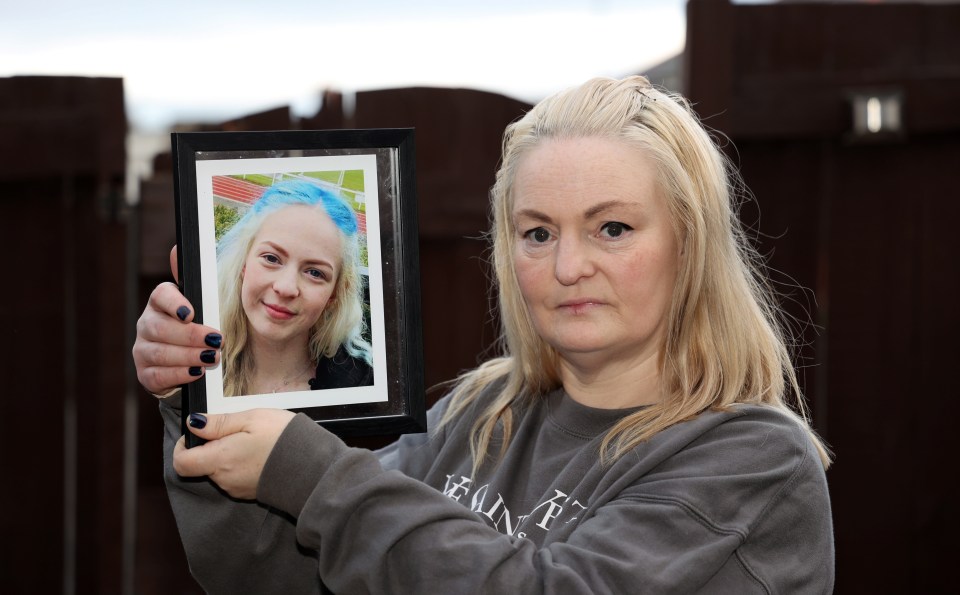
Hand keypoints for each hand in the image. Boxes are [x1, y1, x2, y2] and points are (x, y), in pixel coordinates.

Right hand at [132, 246, 222, 394]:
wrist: (190, 362)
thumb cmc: (198, 328)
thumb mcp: (203, 306)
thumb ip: (195, 282)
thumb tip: (176, 247)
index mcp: (161, 303)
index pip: (161, 296)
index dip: (174, 303)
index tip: (191, 313)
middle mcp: (147, 323)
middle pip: (161, 327)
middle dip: (190, 336)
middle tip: (216, 342)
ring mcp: (143, 349)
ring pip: (160, 352)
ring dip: (188, 356)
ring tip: (211, 358)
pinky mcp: (145, 373)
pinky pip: (157, 375)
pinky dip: (179, 374)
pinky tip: (196, 373)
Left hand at [172, 409, 296, 499]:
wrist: (313, 466)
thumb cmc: (284, 439)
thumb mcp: (251, 418)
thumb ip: (219, 423)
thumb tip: (194, 424)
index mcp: (219, 460)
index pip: (181, 462)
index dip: (183, 446)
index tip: (196, 433)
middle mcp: (224, 479)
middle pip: (201, 465)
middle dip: (211, 447)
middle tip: (235, 430)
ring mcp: (236, 488)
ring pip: (219, 470)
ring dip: (227, 455)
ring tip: (252, 440)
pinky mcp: (249, 492)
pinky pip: (234, 477)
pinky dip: (240, 465)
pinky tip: (259, 453)